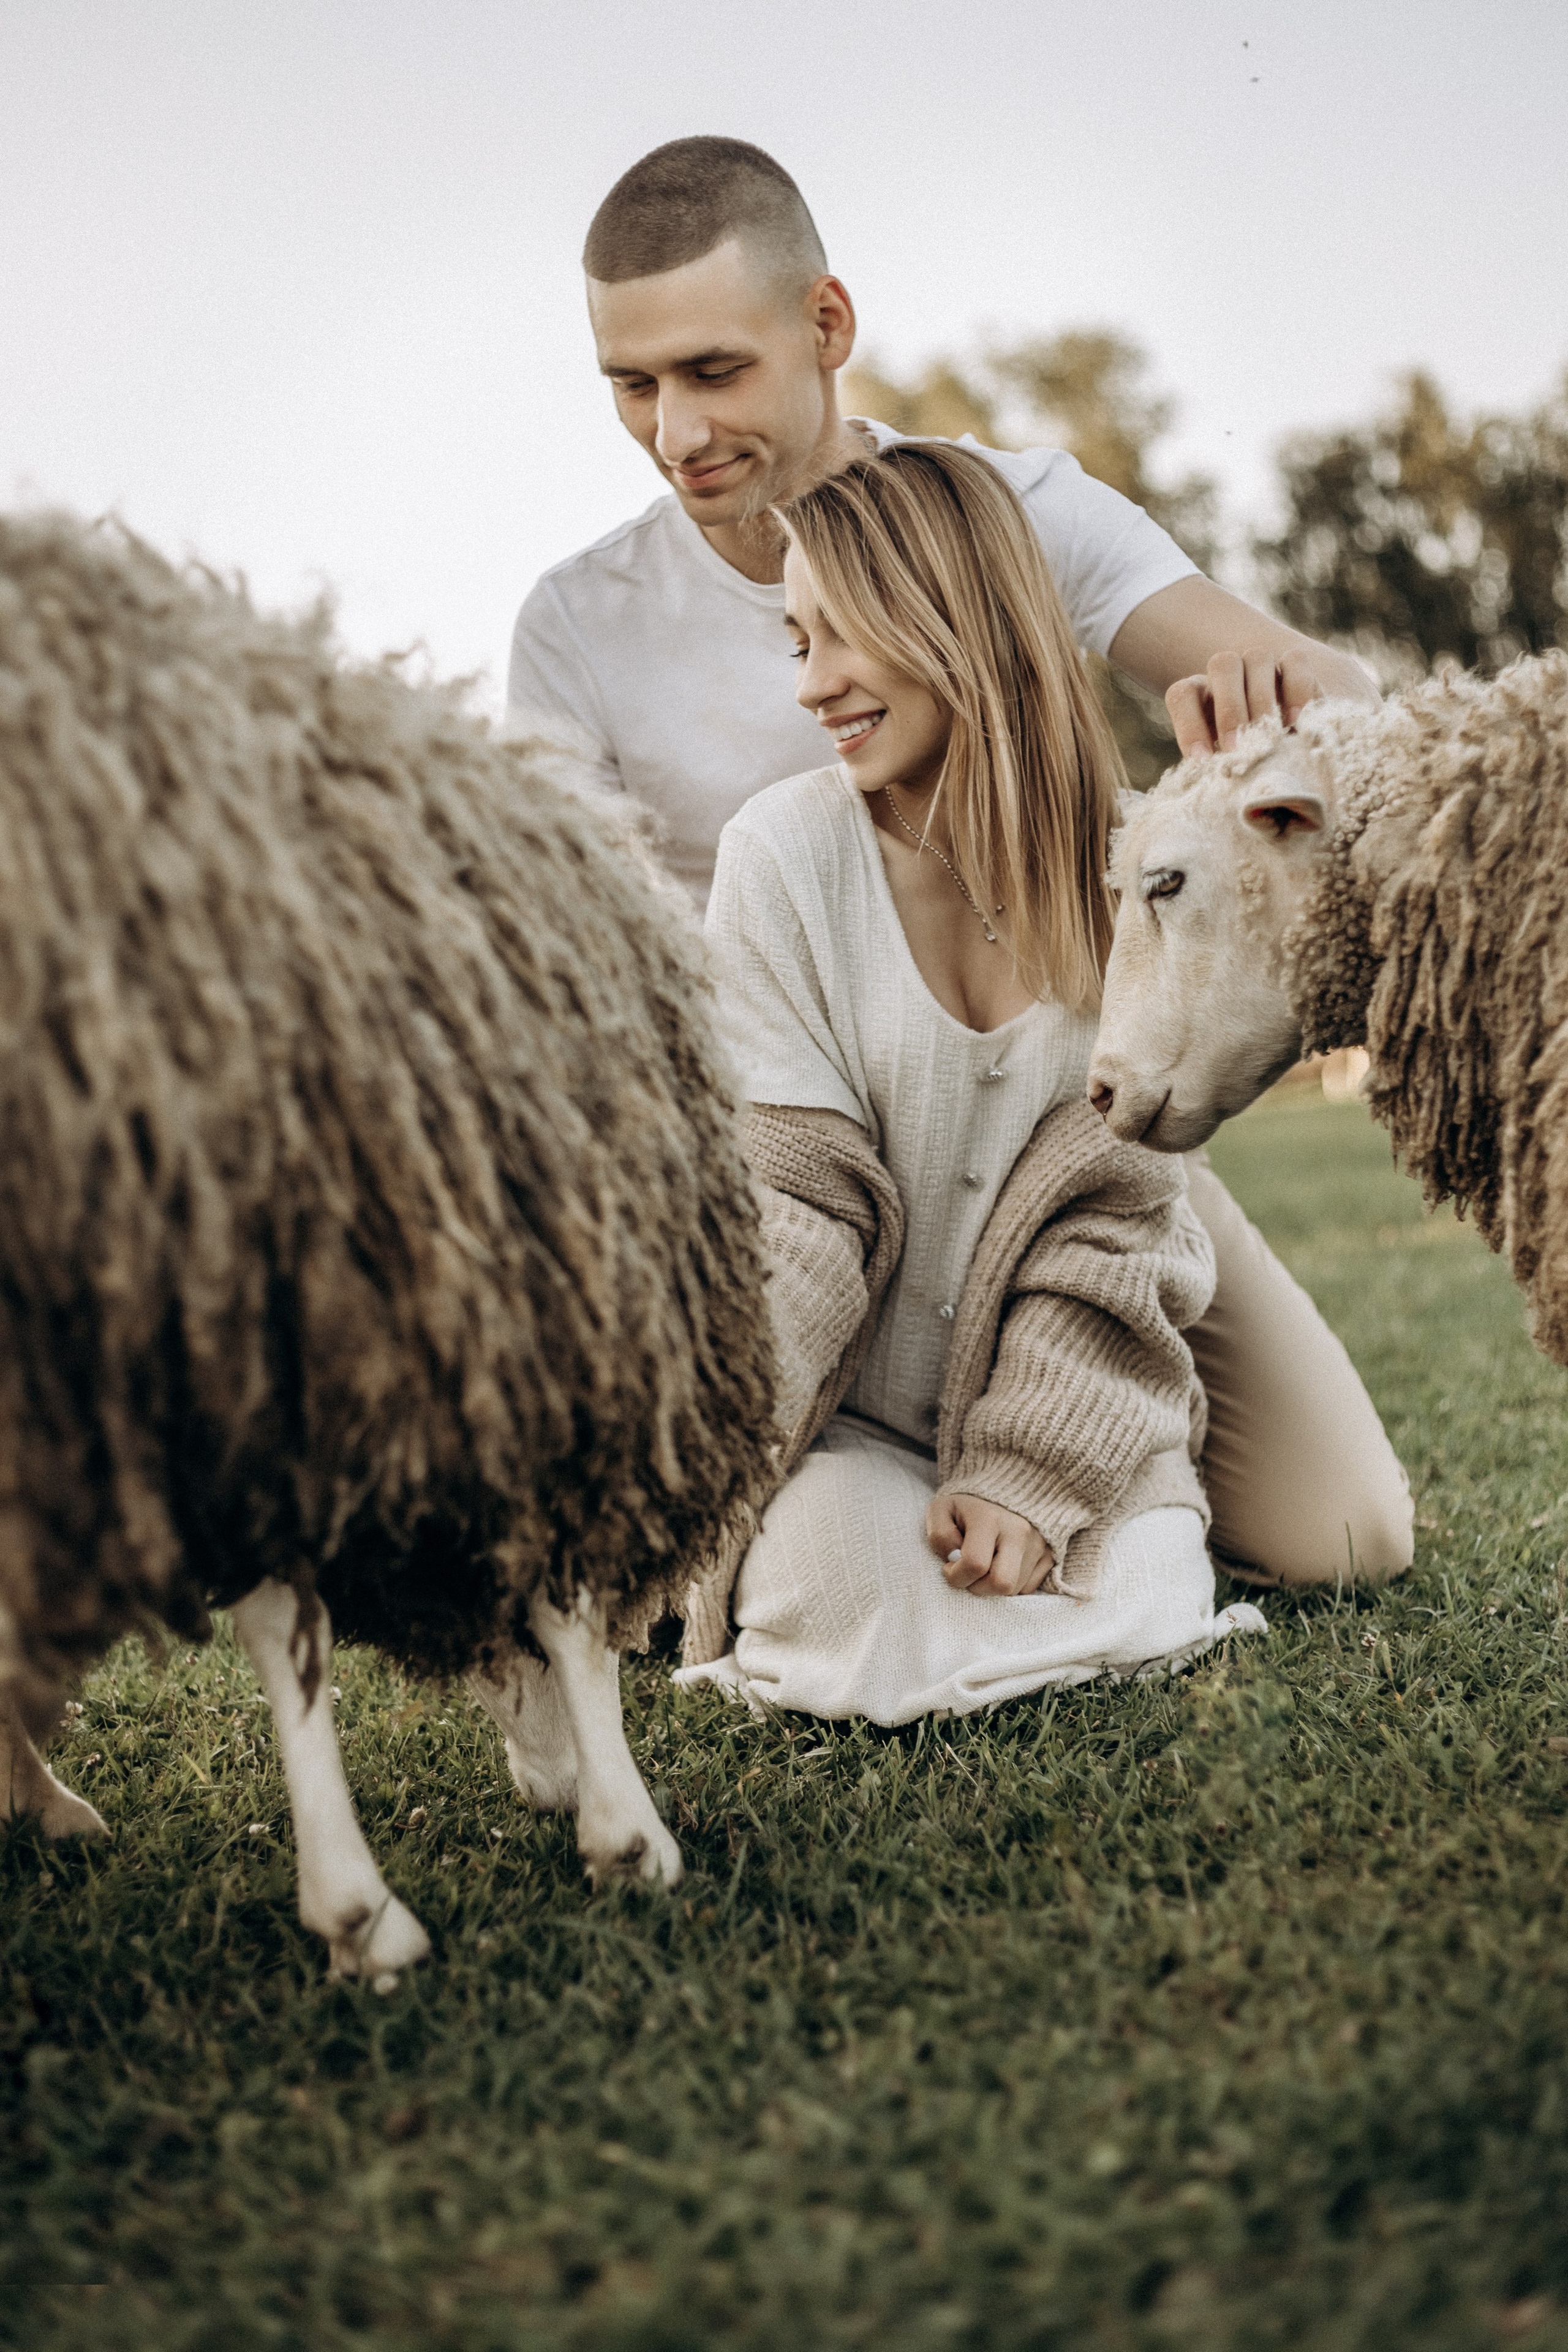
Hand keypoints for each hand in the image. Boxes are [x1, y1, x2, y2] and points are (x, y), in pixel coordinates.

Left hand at [925, 1493, 1053, 1596]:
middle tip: (968, 1573)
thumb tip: (953, 1560)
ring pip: (1014, 1590)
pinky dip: (1010, 1585)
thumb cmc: (966, 1507)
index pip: (974, 1564)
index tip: (949, 1566)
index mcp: (989, 1518)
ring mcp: (1037, 1544)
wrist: (1005, 1489)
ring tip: (984, 1566)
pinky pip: (1028, 1588)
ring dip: (992, 1587)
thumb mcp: (941, 1510)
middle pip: (1001, 1584)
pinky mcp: (1048, 1555)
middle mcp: (1019, 1532)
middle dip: (978, 1588)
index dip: (955, 1575)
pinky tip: (999, 1567)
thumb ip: (939, 1535)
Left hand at [1165, 648, 1331, 757]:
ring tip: (1270, 739)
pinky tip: (1296, 723)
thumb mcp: (1228, 769)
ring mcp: (1264, 667)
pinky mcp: (1297, 668)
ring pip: (1258, 657)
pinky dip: (1297, 690)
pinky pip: (1295, 661)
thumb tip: (1211, 788)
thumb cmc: (1249, 765)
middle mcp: (1231, 675)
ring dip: (1262, 699)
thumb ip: (1217, 771)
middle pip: (1223, 664)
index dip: (1189, 726)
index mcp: (1203, 697)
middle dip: (1231, 709)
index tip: (1201, 762)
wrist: (1291, 753)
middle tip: (1238, 749)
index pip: (1183, 694)